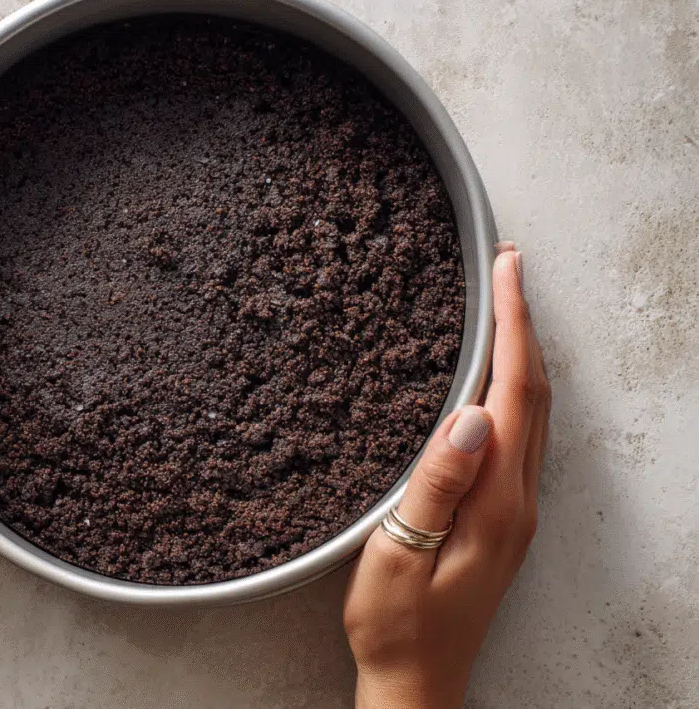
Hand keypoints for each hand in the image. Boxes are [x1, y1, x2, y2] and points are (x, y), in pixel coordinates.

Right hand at [343, 247, 549, 708]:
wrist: (417, 681)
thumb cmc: (398, 624)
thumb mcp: (400, 555)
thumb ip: (438, 485)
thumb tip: (471, 415)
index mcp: (497, 503)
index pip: (514, 393)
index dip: (513, 326)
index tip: (506, 270)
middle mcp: (518, 501)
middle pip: (535, 394)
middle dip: (526, 323)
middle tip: (508, 267)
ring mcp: (516, 511)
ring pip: (533, 413)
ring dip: (524, 353)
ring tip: (505, 307)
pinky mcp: (502, 518)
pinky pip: (520, 435)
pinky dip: (514, 388)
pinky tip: (493, 379)